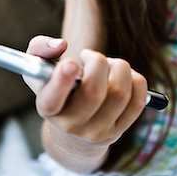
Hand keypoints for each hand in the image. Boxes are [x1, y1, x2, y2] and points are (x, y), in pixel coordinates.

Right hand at [26, 35, 146, 151]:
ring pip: (119, 94)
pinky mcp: (119, 130)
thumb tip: (60, 45)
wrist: (71, 126)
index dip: (62, 81)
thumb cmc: (55, 87)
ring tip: (108, 64)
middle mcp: (71, 125)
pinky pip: (137, 101)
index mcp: (48, 107)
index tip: (71, 63)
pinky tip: (123, 76)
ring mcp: (97, 131)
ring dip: (119, 67)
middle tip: (91, 56)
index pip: (52, 100)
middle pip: (94, 93)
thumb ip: (39, 49)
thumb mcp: (39, 68)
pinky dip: (135, 80)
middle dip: (98, 62)